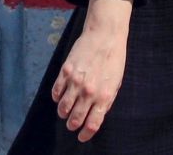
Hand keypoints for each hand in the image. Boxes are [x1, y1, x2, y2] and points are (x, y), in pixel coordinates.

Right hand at [53, 0, 131, 141]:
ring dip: (63, 113)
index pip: (92, 125)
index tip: (82, 136)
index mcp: (105, 96)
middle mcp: (89, 92)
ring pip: (62, 108)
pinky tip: (61, 96)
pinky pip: (55, 93)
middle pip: (75, 120)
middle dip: (72, 125)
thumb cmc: (114, 59)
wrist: (105, 35)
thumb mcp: (116, 83)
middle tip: (72, 125)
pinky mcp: (65, 72)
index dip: (85, 135)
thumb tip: (95, 116)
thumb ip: (106, 101)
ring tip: (65, 112)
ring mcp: (75, 82)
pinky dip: (56, 98)